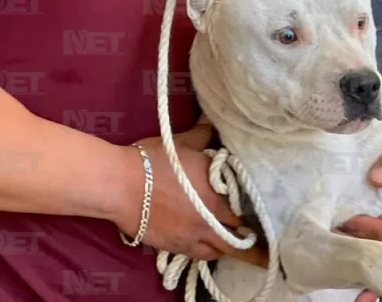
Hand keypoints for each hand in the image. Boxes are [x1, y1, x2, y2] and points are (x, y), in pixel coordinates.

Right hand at [120, 121, 266, 265]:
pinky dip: (210, 253)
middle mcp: (209, 220)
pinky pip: (201, 257)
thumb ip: (202, 136)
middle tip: (258, 241)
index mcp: (216, 195)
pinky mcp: (175, 247)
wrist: (121, 185)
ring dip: (229, 248)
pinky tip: (211, 249)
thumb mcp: (181, 143)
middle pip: (238, 238)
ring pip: (220, 251)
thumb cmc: (153, 161)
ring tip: (239, 249)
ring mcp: (192, 237)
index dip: (252, 212)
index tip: (260, 213)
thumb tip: (212, 123)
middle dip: (248, 239)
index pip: (245, 211)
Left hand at [338, 151, 381, 301]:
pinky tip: (359, 298)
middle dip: (353, 245)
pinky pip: (380, 276)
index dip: (361, 228)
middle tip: (330, 238)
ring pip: (377, 264)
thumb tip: (375, 177)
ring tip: (335, 256)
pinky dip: (368, 286)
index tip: (342, 221)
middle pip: (378, 251)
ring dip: (356, 261)